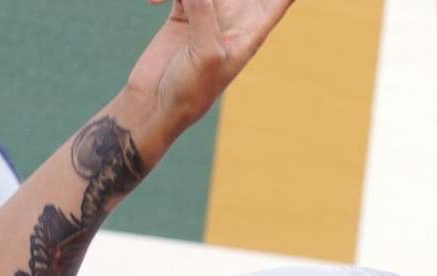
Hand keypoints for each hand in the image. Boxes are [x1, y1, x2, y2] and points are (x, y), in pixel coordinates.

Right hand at [128, 0, 295, 132]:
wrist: (157, 105)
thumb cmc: (190, 90)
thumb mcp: (206, 54)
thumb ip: (205, 13)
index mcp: (252, 32)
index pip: (283, 0)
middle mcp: (234, 20)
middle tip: (207, 2)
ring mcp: (209, 14)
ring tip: (178, 1)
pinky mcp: (183, 13)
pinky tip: (153, 4)